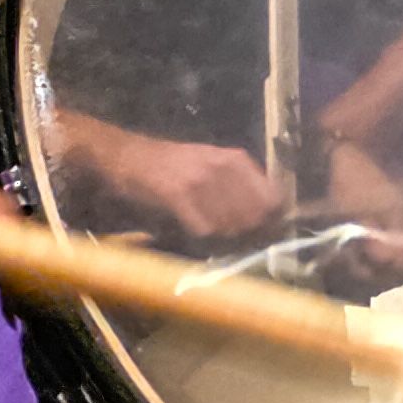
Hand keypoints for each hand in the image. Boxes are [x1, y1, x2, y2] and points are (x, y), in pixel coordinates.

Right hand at [117, 139, 289, 244]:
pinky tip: (197, 237)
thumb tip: (270, 216)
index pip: (274, 198)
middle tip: (241, 246)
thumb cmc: (172, 164)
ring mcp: (201, 181)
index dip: (275, 221)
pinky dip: (204, 241)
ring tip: (217, 241)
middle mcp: (223, 168)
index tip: (269, 235)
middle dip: (252, 236)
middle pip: (256, 217)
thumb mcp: (212, 163)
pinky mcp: (178, 196)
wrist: (127, 156)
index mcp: (236, 160)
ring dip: (227, 241)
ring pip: (232, 227)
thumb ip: (241, 185)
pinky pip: (205, 230)